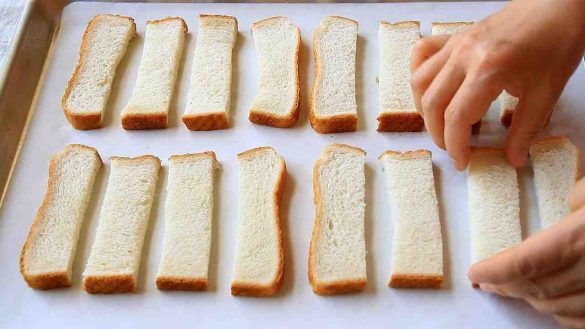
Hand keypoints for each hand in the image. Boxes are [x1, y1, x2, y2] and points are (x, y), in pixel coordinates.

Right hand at [411, 0, 584, 169]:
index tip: (463, 162)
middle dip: (438, 133)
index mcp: (488, 69)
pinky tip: (430, 89)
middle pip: (432, 103)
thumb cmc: (556, 46)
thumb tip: (512, 159)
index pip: (457, 117)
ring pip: (420, 82)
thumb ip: (526, 130)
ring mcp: (455, 43)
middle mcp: (464, 55)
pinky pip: (421, 54)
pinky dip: (419, 75)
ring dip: (425, 109)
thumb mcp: (546, 94)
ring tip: (441, 123)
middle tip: (454, 148)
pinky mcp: (454, 37)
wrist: (558, 8)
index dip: (456, 145)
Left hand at [469, 181, 584, 327]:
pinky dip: (561, 312)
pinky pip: (580, 319)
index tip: (474, 274)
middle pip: (536, 288)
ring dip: (530, 299)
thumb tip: (565, 205)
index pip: (524, 262)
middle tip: (487, 282)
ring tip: (513, 288)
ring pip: (557, 307)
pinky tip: (550, 303)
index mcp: (577, 239)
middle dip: (506, 286)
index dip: (495, 271)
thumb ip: (574, 198)